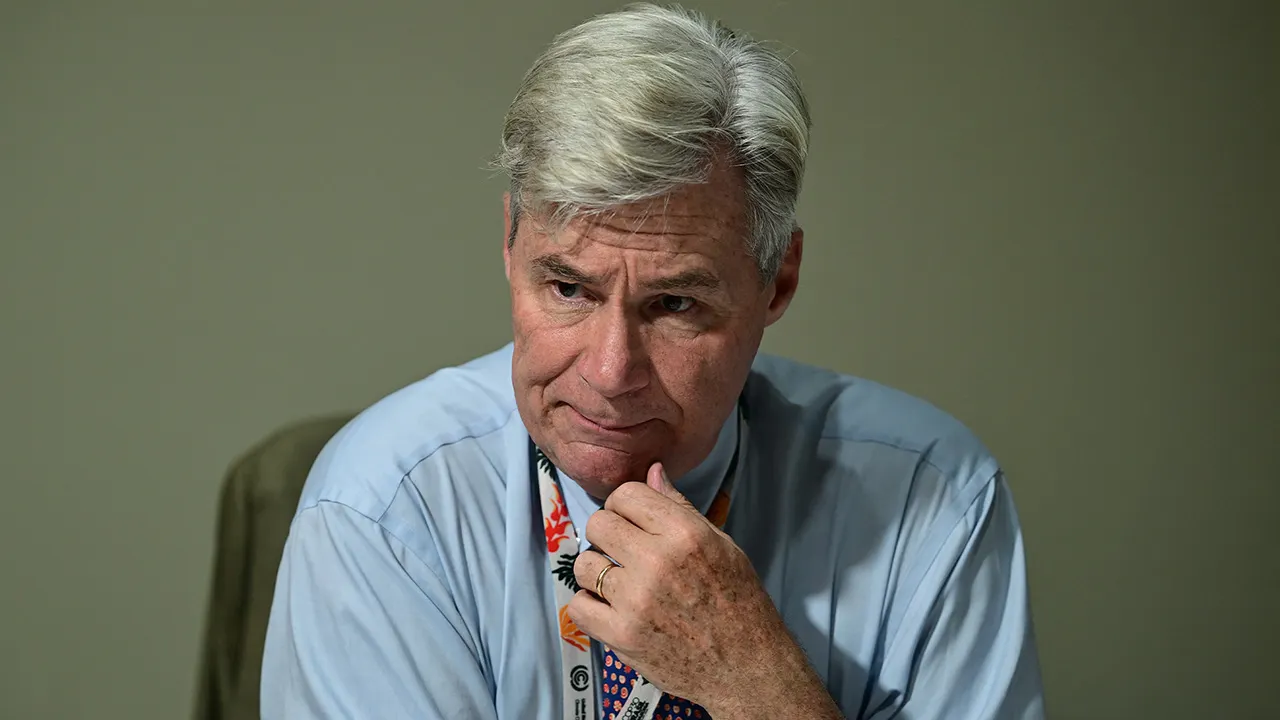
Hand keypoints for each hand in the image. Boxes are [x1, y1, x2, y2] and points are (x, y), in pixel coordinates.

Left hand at [566, 463, 795, 712]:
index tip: (633, 522)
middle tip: (623, 552)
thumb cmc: (738, 603)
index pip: (626, 494)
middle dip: (608, 534)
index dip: (626, 506)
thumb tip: (652, 471)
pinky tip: (610, 608)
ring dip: (597, 571)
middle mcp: (656, 561)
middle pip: (598, 524)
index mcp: (684, 533)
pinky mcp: (621, 634)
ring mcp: (635, 599)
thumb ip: (680, 507)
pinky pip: (578, 606)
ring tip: (618, 582)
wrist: (746, 666)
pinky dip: (589, 606)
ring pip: (584, 564)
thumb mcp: (721, 545)